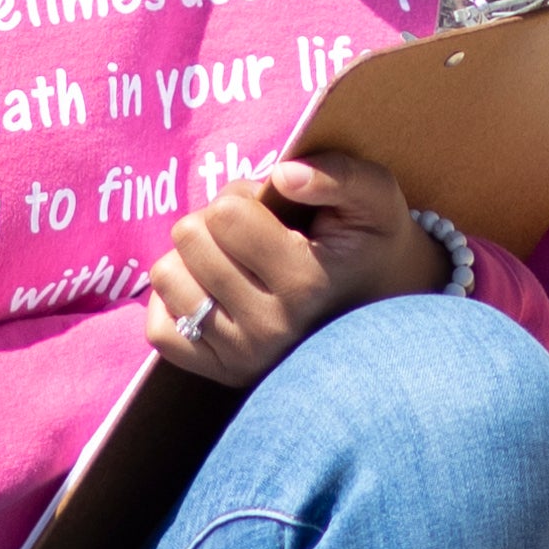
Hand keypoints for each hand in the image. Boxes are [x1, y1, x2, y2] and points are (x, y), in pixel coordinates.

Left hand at [144, 152, 452, 386]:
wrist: (387, 321)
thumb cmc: (370, 245)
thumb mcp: (374, 198)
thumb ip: (338, 174)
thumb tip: (282, 175)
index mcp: (306, 283)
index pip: (225, 213)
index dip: (245, 197)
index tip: (275, 215)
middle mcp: (272, 329)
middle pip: (190, 238)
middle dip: (216, 223)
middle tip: (255, 237)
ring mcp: (244, 358)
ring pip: (167, 277)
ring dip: (194, 259)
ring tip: (237, 263)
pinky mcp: (222, 374)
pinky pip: (160, 329)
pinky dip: (177, 302)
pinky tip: (215, 293)